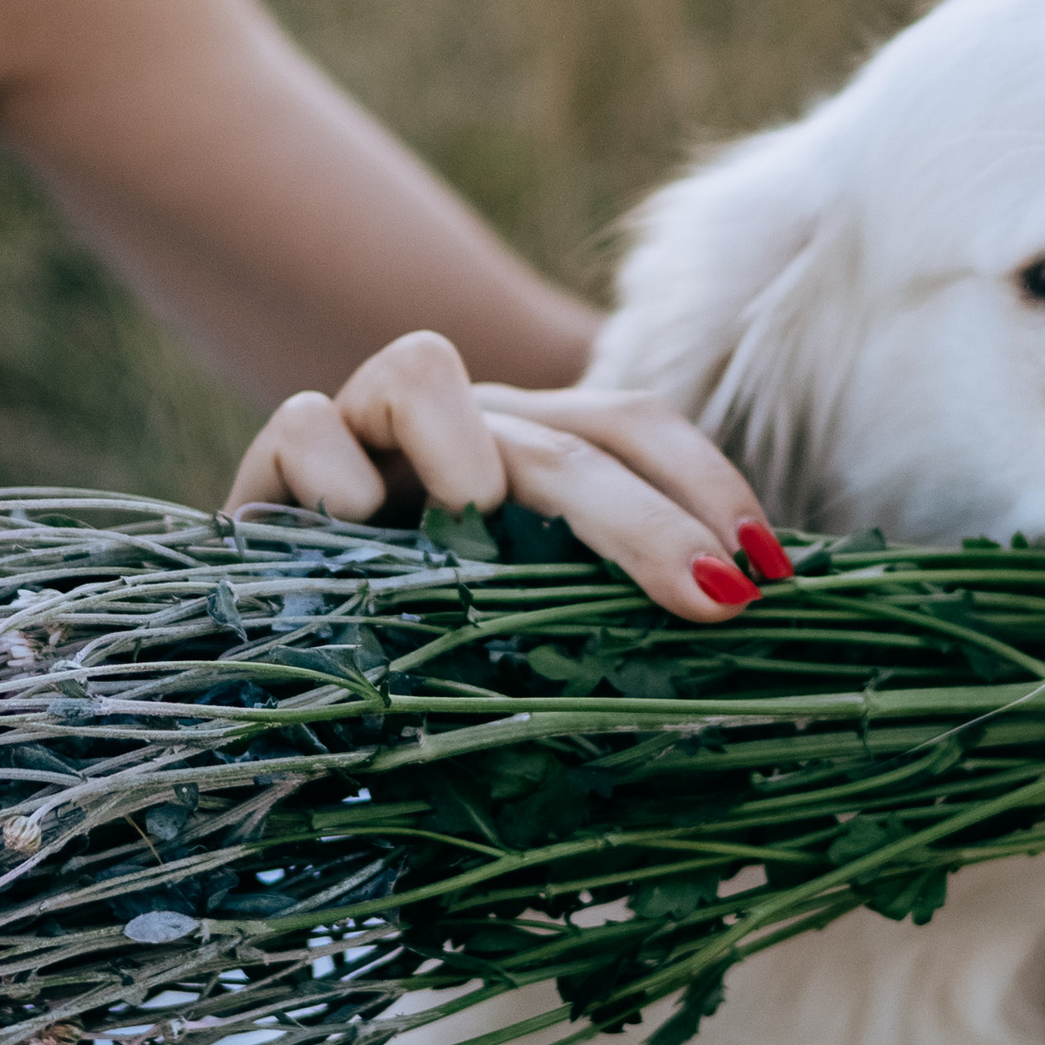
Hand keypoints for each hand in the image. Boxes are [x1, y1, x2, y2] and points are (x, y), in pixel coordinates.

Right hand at [223, 333, 790, 621]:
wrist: (284, 676)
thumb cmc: (431, 673)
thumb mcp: (536, 657)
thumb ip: (614, 642)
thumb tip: (737, 646)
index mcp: (538, 462)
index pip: (638, 430)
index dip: (709, 483)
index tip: (767, 574)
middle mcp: (465, 434)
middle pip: (564, 431)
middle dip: (644, 514)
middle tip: (707, 595)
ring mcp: (369, 437)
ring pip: (421, 368)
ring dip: (469, 443)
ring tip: (481, 520)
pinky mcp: (277, 465)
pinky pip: (305, 424)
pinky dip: (333, 466)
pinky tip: (356, 525)